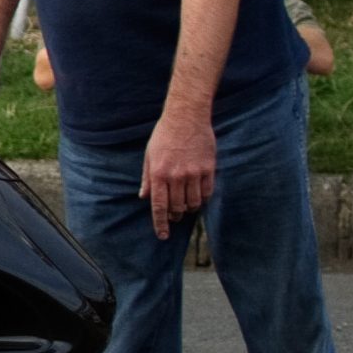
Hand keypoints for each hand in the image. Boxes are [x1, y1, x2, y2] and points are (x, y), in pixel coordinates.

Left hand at [141, 110, 216, 239]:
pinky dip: (202, 198)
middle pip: (177, 207)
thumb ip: (147, 178)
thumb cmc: (164, 136)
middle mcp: (176, 176)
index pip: (159, 206)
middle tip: (175, 216)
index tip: (163, 235)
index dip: (161, 223)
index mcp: (158, 174)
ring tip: (186, 207)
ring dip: (190, 209)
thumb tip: (143, 197)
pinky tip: (198, 197)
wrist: (186, 117)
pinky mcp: (209, 168)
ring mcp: (194, 173)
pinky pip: (207, 192)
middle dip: (175, 216)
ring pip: (194, 203)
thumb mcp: (149, 156)